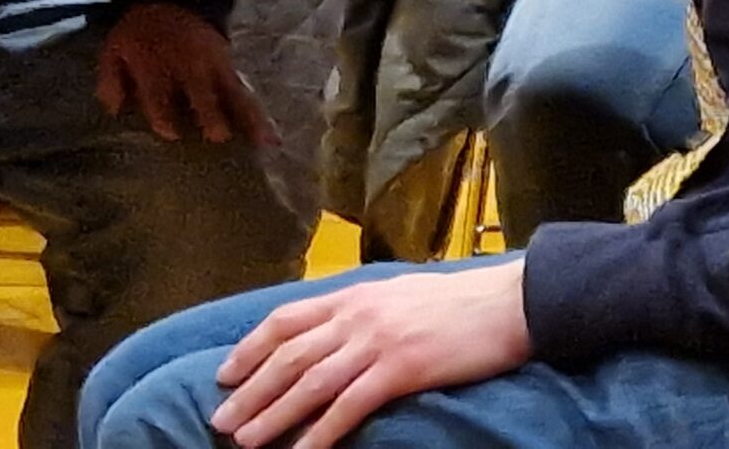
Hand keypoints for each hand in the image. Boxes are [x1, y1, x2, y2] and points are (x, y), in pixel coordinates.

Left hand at [95, 2, 270, 143]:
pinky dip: (258, 114)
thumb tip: (115, 109)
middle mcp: (189, 67)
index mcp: (156, 64)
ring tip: (263, 142)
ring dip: (247, 117)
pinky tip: (272, 137)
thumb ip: (110, 80)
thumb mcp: (114, 49)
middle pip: (202, 92)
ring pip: (232, 94)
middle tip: (219, 135)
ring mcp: (213, 66)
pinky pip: (244, 92)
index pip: (160, 93)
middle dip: (211, 113)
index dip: (165, 113)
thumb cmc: (139, 33)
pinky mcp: (229, 66)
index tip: (171, 132)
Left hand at [210, 260, 531, 447]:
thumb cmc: (458, 302)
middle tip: (221, 422)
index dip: (249, 348)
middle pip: (289, 356)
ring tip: (244, 442)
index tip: (224, 375)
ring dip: (273, 416)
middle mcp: (358, 315)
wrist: (507, 302)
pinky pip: (349, 407)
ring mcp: (377, 342)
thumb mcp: (398, 294)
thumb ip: (361, 311)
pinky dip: (319, 434)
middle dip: (250, 391)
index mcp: (354, 294)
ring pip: (310, 383)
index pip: (286, 319)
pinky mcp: (400, 369)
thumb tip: (329, 336)